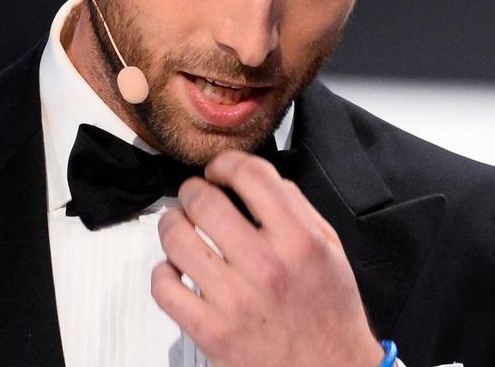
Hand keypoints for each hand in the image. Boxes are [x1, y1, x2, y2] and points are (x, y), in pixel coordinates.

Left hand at [152, 150, 382, 366]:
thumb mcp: (331, 250)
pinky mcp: (210, 332)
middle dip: (194, 191)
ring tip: (182, 229)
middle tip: (196, 198)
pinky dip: (163, 272)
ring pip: (176, 238)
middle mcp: (267, 268)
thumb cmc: (329, 314)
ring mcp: (235, 302)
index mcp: (300, 242)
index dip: (227, 163)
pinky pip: (163, 287)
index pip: (251, 176)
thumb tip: (258, 181)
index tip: (220, 170)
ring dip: (173, 225)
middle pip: (204, 200)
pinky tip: (178, 271)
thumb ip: (297, 209)